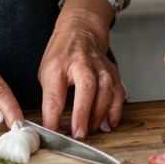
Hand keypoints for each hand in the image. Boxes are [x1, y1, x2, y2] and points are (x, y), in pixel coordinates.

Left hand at [38, 0, 123, 138]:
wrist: (80, 29)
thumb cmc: (61, 55)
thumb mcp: (46, 73)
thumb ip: (51, 98)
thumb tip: (55, 127)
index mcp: (57, 65)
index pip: (54, 95)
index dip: (53, 118)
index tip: (53, 133)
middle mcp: (80, 63)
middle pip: (86, 87)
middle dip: (83, 113)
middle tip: (79, 134)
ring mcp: (99, 65)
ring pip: (106, 88)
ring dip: (100, 113)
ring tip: (93, 129)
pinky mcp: (112, 69)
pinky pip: (118, 90)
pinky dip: (115, 108)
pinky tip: (110, 122)